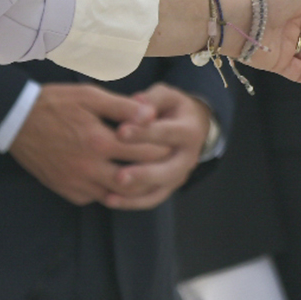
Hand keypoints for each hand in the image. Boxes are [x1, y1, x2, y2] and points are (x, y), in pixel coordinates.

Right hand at [8, 83, 165, 205]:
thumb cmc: (56, 103)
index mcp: (99, 142)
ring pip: (115, 193)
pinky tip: (116, 178)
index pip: (144, 152)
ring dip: (131, 185)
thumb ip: (123, 107)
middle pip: (134, 177)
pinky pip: (94, 197)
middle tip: (166, 161)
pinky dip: (108, 190)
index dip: (162, 148)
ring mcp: (75, 182)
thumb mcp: (91, 96)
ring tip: (146, 172)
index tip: (172, 143)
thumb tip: (152, 113)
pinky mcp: (65, 189)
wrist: (16, 120)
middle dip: (153, 169)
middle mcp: (88, 168)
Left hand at [102, 83, 210, 209]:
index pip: (166, 133)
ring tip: (110, 193)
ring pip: (158, 189)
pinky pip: (151, 199)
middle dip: (142, 173)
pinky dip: (131, 203)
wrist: (191, 126)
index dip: (143, 133)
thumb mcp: (166, 96)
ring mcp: (179, 175)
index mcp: (189, 131)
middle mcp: (188, 157)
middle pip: (167, 169)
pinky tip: (109, 200)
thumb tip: (137, 103)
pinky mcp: (169, 187)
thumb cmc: (171, 107)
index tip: (119, 132)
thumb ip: (151, 100)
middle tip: (118, 175)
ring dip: (134, 193)